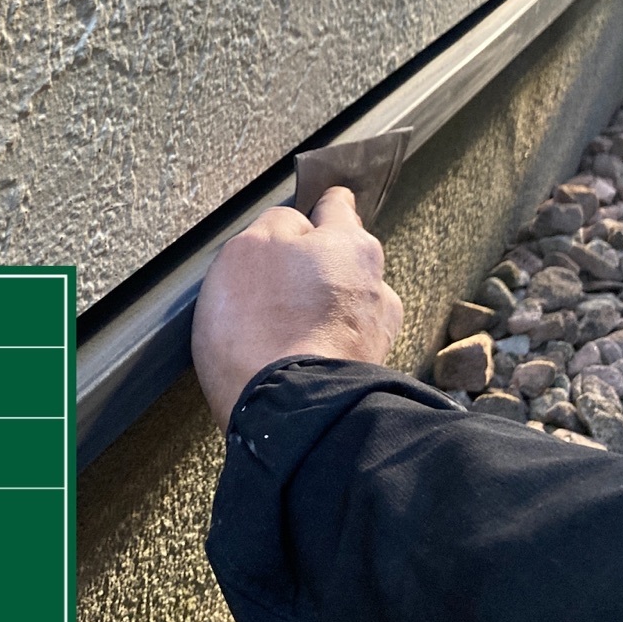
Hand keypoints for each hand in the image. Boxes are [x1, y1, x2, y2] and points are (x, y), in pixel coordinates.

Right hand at [191, 186, 402, 426]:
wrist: (288, 414)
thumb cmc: (262, 325)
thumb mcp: (247, 249)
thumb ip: (275, 224)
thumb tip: (294, 225)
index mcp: (351, 244)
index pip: (338, 207)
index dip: (320, 207)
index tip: (315, 208)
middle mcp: (375, 286)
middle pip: (345, 259)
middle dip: (322, 263)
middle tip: (283, 275)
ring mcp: (375, 334)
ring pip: (345, 305)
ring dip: (324, 309)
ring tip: (283, 325)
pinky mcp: (365, 374)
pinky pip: (338, 345)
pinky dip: (322, 345)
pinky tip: (293, 355)